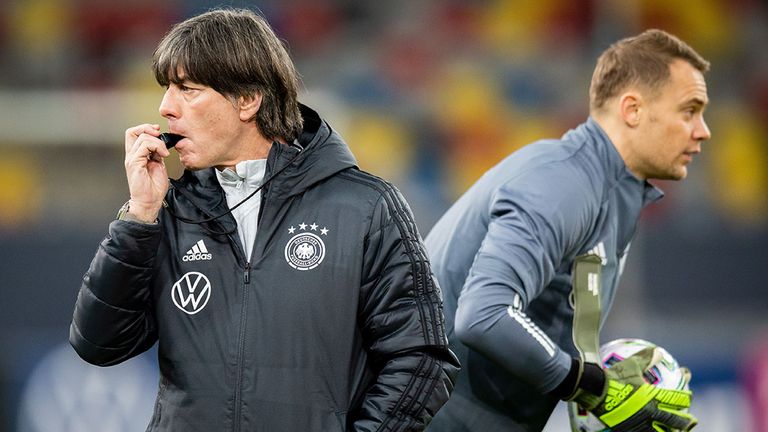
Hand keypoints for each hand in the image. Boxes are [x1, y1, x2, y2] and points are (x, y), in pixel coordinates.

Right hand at [124, 124, 169, 222]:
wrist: (149, 202)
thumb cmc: (153, 188)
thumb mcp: (158, 165)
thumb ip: (157, 153)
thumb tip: (161, 144)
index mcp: (136, 155)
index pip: (134, 133)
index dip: (146, 129)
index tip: (159, 134)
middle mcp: (132, 155)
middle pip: (132, 131)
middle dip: (148, 129)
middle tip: (160, 136)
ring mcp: (132, 159)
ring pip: (142, 137)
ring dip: (157, 142)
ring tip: (164, 153)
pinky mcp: (134, 163)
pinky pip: (144, 146)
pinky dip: (156, 147)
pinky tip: (163, 156)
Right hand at [575, 347, 697, 430]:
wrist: (594, 391)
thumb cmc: (613, 377)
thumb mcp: (630, 365)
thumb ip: (646, 358)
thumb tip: (659, 351)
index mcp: (653, 397)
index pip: (677, 399)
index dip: (687, 396)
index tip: (689, 394)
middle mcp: (650, 413)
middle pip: (676, 421)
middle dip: (687, 421)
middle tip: (692, 420)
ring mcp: (641, 424)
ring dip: (673, 431)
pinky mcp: (630, 430)